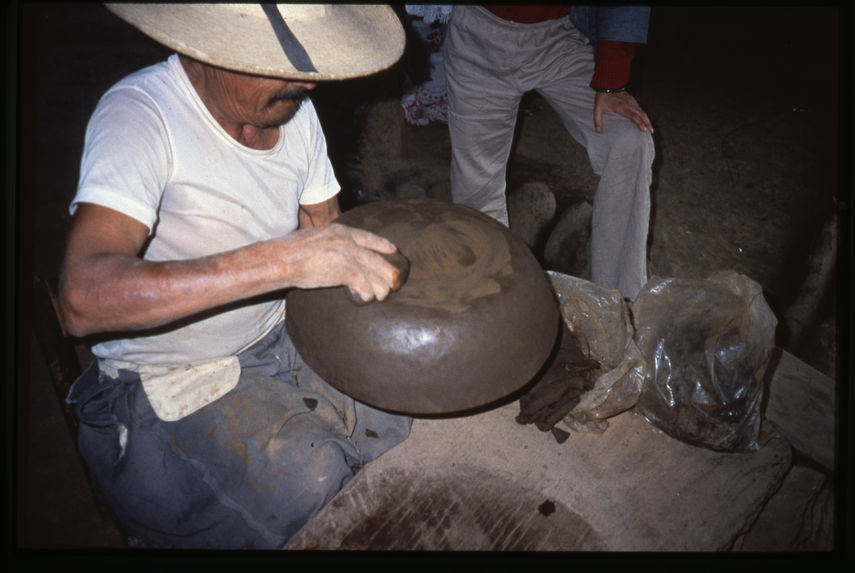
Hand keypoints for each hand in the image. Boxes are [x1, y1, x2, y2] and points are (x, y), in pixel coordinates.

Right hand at [282, 223, 405, 302]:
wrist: (283, 258)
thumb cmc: (292, 251)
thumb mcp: (316, 237)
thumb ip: (331, 242)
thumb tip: (336, 253)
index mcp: (341, 231)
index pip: (369, 237)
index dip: (383, 245)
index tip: (393, 250)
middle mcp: (348, 242)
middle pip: (377, 259)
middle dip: (388, 273)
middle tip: (395, 282)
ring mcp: (348, 256)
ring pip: (375, 275)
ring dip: (380, 288)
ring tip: (380, 296)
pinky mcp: (344, 272)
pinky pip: (364, 286)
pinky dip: (366, 295)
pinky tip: (364, 298)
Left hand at [594, 91, 653, 133]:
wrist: (607, 84)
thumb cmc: (602, 97)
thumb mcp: (597, 108)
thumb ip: (597, 120)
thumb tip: (598, 131)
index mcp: (621, 107)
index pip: (633, 116)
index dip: (639, 123)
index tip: (644, 129)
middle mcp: (628, 104)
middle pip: (641, 114)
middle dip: (647, 123)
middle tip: (652, 131)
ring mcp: (631, 101)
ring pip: (642, 111)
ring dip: (647, 119)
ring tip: (651, 128)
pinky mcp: (632, 100)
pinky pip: (640, 108)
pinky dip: (644, 114)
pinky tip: (646, 120)